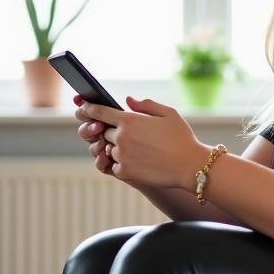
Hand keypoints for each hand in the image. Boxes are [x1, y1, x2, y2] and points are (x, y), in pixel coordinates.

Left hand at [78, 95, 207, 189]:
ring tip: (141, 151)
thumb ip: (146, 105)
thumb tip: (128, 100)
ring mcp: (121, 156)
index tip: (82, 108)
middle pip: (104, 132)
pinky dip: (123, 164)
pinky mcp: (125, 172)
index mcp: (129, 120)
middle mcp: (121, 137)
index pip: (98, 112)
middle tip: (133, 136)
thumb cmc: (183, 138)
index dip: (88, 109)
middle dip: (114, 132)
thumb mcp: (168, 114)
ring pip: (109, 150)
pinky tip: (140, 162)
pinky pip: (114, 166)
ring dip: (119, 149)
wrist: (191, 166)